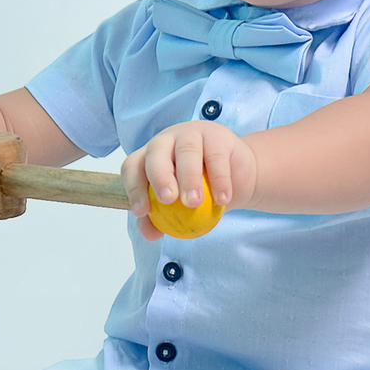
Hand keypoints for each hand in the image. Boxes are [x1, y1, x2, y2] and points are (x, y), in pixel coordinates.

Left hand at [121, 120, 256, 241]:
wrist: (236, 178)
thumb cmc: (201, 190)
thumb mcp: (179, 207)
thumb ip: (160, 219)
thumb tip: (151, 235)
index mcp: (150, 156)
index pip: (133, 166)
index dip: (133, 187)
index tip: (142, 212)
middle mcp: (167, 140)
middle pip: (156, 152)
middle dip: (159, 176)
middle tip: (167, 200)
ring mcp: (192, 134)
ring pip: (187, 150)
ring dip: (189, 177)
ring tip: (194, 203)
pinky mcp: (218, 136)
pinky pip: (217, 156)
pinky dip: (220, 179)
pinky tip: (222, 200)